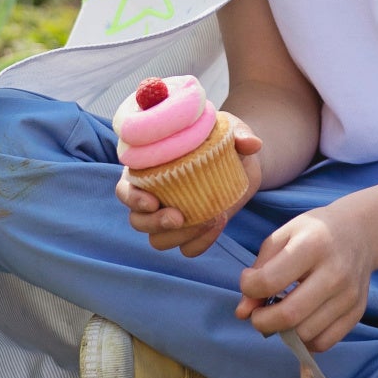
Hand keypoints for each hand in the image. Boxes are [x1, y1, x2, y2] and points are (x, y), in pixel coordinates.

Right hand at [115, 113, 261, 258]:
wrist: (242, 161)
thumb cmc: (222, 138)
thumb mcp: (229, 128)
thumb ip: (238, 133)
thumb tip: (252, 143)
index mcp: (147, 170)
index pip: (125, 189)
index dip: (132, 198)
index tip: (152, 201)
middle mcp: (153, 197)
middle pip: (137, 221)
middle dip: (154, 223)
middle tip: (178, 217)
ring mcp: (171, 217)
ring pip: (158, 240)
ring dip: (180, 236)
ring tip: (209, 218)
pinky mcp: (191, 231)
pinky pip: (187, 249)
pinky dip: (200, 242)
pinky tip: (218, 223)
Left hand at [234, 197, 372, 352]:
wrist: (361, 233)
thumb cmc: (314, 233)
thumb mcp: (282, 237)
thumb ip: (259, 271)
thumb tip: (243, 312)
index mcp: (313, 244)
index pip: (269, 281)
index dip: (248, 288)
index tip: (249, 282)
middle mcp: (336, 271)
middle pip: (288, 315)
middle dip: (261, 321)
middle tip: (259, 312)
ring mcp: (349, 294)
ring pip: (304, 334)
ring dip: (284, 330)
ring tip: (283, 312)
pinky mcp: (357, 311)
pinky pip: (323, 343)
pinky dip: (305, 340)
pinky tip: (302, 321)